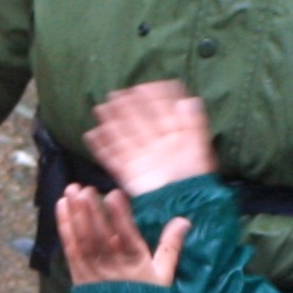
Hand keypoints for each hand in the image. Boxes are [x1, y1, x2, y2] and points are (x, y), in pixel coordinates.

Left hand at [57, 187, 188, 288]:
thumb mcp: (164, 275)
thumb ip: (171, 246)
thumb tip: (183, 220)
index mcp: (136, 262)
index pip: (127, 236)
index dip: (119, 215)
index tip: (114, 194)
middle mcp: (112, 264)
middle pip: (100, 234)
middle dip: (91, 210)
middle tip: (86, 189)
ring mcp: (93, 268)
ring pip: (82, 238)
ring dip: (75, 213)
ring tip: (72, 191)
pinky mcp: (78, 272)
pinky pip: (70, 246)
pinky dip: (64, 226)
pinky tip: (61, 206)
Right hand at [85, 82, 215, 195]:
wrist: (187, 205)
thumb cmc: (196, 177)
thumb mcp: (200, 146)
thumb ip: (195, 123)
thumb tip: (190, 100)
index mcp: (173, 136)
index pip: (161, 112)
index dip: (152, 99)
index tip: (142, 87)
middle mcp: (155, 145)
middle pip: (138, 122)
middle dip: (127, 108)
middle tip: (116, 94)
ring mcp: (141, 159)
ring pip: (123, 137)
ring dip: (112, 123)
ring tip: (101, 109)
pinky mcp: (130, 174)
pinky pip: (113, 159)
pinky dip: (101, 148)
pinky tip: (92, 136)